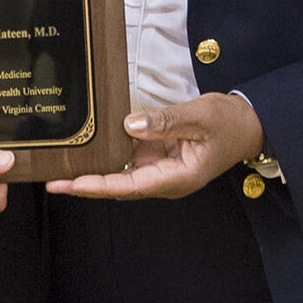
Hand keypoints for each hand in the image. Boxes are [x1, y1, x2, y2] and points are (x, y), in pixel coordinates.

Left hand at [44, 93, 264, 199]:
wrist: (249, 123)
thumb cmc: (228, 123)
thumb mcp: (198, 116)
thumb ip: (164, 122)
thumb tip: (129, 125)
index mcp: (177, 178)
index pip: (129, 186)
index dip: (97, 186)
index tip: (70, 185)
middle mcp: (165, 179)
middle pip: (119, 185)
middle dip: (86, 183)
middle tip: (53, 178)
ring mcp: (161, 168)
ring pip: (121, 173)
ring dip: (94, 170)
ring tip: (62, 164)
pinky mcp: (160, 156)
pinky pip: (130, 158)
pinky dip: (109, 153)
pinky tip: (89, 146)